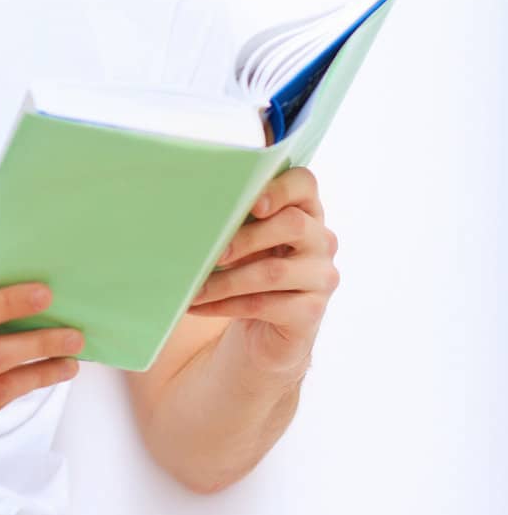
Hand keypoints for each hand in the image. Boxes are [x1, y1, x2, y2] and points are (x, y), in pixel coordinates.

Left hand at [187, 166, 339, 375]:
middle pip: (292, 224)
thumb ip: (236, 219)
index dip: (280, 188)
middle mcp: (322, 240)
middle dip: (245, 237)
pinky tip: (199, 305)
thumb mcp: (246, 240)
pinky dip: (225, 305)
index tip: (253, 203)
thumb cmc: (251, 271)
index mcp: (306, 210)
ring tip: (193, 287)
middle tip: (211, 251)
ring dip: (225, 280)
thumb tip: (194, 210)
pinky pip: (264, 305)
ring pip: (273, 272)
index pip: (304, 183)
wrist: (266, 331)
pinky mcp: (311, 312)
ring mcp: (321, 277)